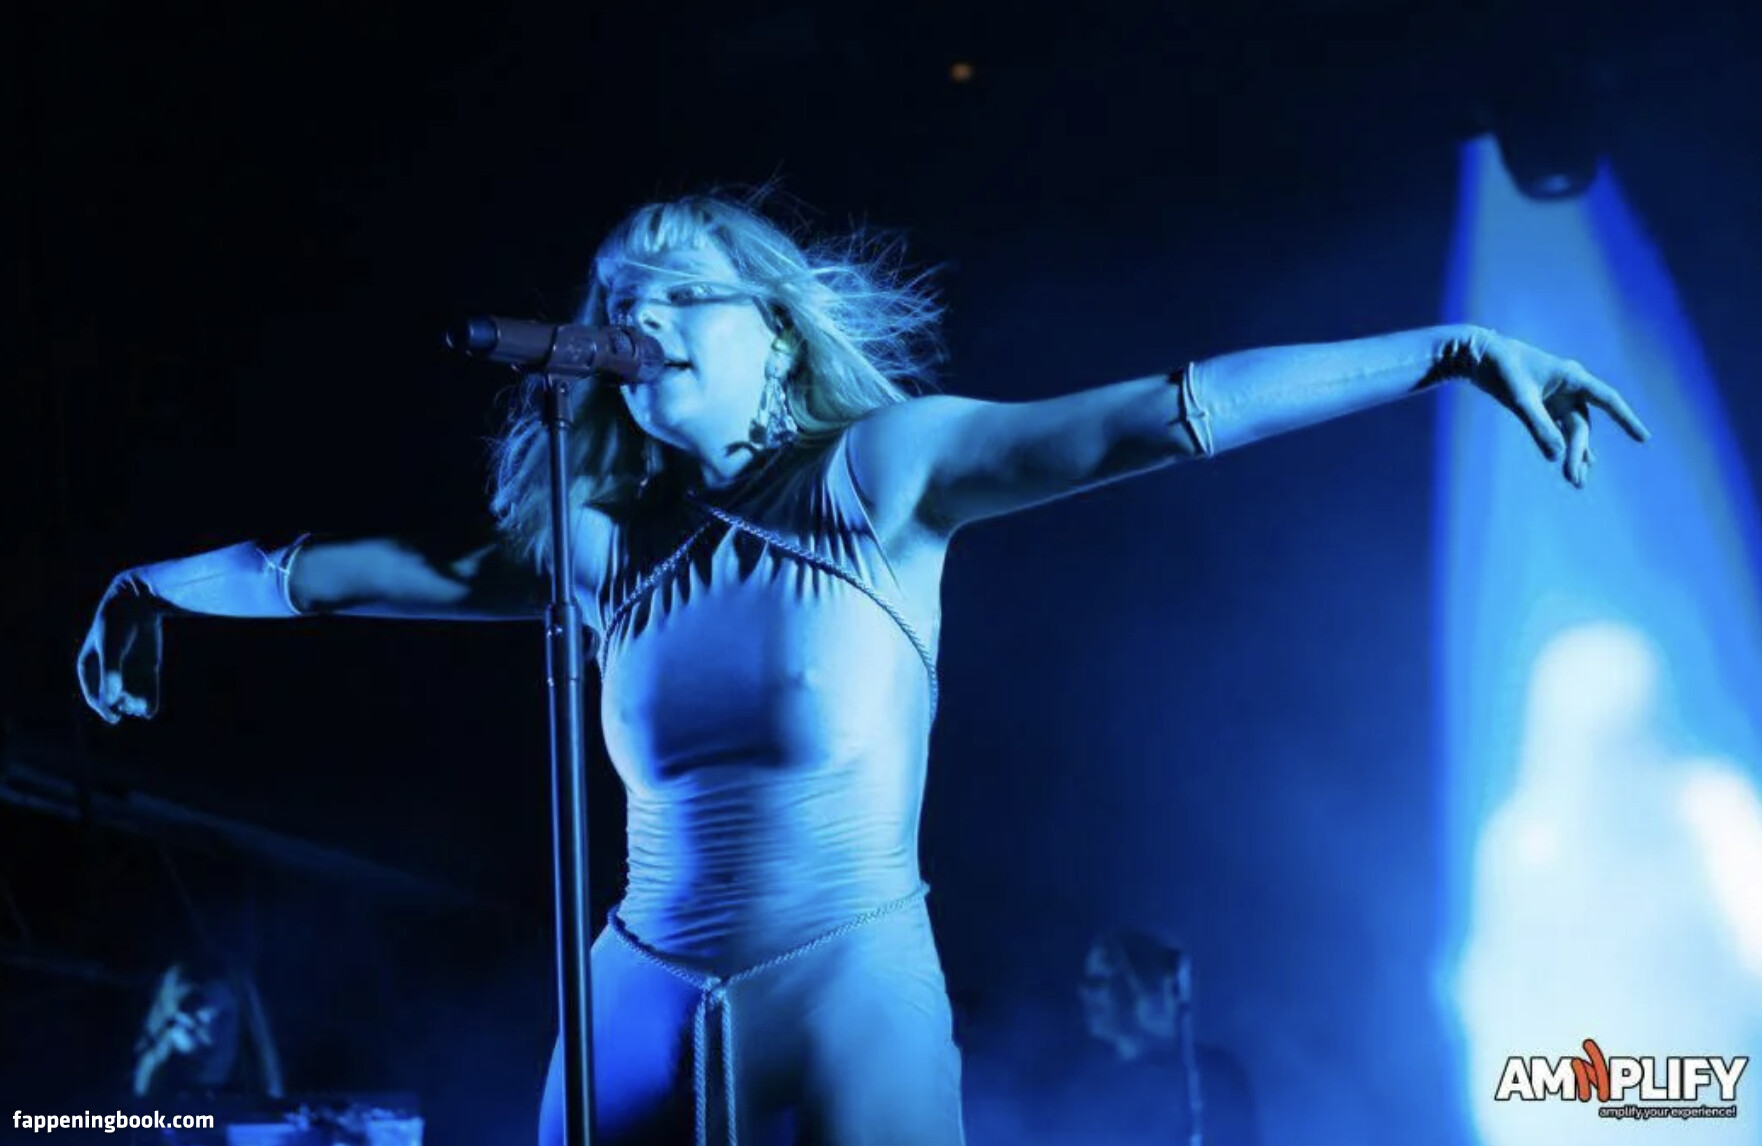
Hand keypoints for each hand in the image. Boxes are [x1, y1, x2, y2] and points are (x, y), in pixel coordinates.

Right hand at [76, 572, 165, 723]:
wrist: (139, 602)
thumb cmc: (117, 624)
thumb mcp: (111, 649)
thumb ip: (110, 674)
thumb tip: (110, 702)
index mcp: (89, 665)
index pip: (93, 694)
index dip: (102, 708)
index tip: (113, 717)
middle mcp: (109, 671)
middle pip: (114, 698)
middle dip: (121, 706)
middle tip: (129, 706)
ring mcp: (130, 669)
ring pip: (132, 696)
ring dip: (135, 705)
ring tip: (140, 708)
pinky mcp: (149, 666)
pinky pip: (148, 690)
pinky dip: (150, 702)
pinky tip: (151, 711)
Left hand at [1466, 330, 1650, 486]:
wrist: (1481, 356)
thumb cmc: (1502, 370)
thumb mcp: (1519, 399)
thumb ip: (1537, 425)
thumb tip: (1556, 456)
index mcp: (1572, 377)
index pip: (1608, 400)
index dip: (1626, 419)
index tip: (1643, 438)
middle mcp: (1570, 387)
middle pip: (1581, 425)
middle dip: (1579, 453)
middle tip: (1574, 481)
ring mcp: (1558, 397)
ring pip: (1573, 430)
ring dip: (1575, 454)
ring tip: (1577, 482)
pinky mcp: (1545, 405)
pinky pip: (1561, 428)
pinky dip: (1565, 445)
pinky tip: (1579, 463)